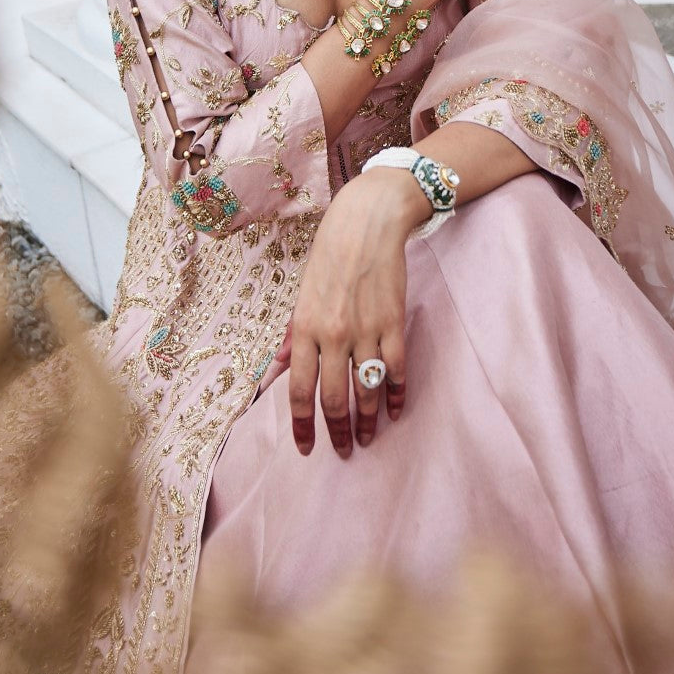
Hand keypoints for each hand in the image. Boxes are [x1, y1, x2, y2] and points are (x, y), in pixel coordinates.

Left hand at [278, 170, 426, 456]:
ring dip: (368, 421)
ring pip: (366, 390)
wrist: (366, 223)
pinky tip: (395, 410)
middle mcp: (333, 335)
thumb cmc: (329, 257)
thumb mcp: (301, 295)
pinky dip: (396, 394)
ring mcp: (365, 331)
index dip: (303, 426)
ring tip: (369, 438)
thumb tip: (278, 371)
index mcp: (305, 328)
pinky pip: (396, 370)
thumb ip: (293, 337)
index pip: (300, 391)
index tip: (308, 448)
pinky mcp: (393, 324)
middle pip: (333, 398)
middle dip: (338, 431)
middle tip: (344, 450)